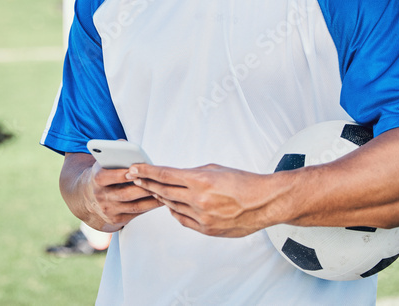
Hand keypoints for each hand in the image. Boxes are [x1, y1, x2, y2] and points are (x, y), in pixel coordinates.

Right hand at [85, 160, 161, 230]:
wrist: (90, 198)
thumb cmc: (104, 174)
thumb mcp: (103, 163)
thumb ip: (114, 153)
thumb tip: (126, 145)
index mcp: (97, 180)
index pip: (106, 177)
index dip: (120, 174)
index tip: (134, 170)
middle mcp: (102, 197)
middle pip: (125, 194)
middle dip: (143, 187)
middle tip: (158, 181)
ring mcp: (110, 210)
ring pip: (134, 206)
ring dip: (151, 199)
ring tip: (165, 191)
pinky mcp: (118, 220)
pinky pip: (137, 213)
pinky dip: (150, 206)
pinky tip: (161, 200)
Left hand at [127, 163, 276, 237]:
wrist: (265, 203)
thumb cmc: (244, 182)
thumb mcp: (215, 169)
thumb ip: (193, 173)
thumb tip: (176, 176)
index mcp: (201, 181)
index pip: (165, 175)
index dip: (146, 171)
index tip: (134, 169)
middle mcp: (199, 200)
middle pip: (163, 191)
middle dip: (147, 183)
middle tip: (135, 178)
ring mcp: (202, 217)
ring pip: (172, 206)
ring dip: (161, 197)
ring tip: (152, 189)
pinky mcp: (207, 229)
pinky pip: (183, 220)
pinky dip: (175, 211)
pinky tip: (170, 205)